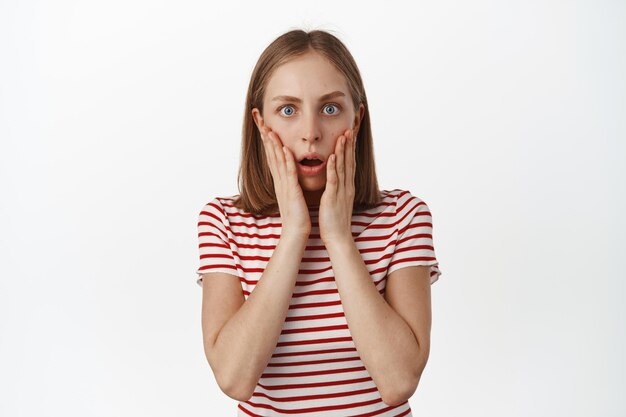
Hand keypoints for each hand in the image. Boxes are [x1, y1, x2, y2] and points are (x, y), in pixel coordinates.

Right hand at [259, 123, 310, 238]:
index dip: (268, 140)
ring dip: (273, 145)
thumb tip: (288, 171)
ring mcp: (284, 186)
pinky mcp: (291, 192)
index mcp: (280, 180)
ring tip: (269, 129)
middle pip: (270, 154)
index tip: (264, 125)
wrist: (295, 232)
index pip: (272, 156)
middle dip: (265, 137)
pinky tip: (284, 149)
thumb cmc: (296, 214)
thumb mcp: (291, 193)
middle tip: (259, 120)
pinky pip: (288, 173)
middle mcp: (279, 181)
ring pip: (277, 161)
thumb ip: (289, 181)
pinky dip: (286, 161)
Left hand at [319, 128, 355, 244]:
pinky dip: (334, 167)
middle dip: (349, 145)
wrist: (338, 238)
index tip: (349, 135)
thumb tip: (336, 180)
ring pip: (343, 168)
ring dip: (343, 151)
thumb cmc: (335, 220)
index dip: (350, 149)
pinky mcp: (334, 198)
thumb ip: (338, 189)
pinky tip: (333, 156)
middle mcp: (347, 187)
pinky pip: (334, 180)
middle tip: (349, 129)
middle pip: (349, 162)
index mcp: (347, 187)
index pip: (349, 164)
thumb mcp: (338, 200)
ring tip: (343, 136)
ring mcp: (342, 192)